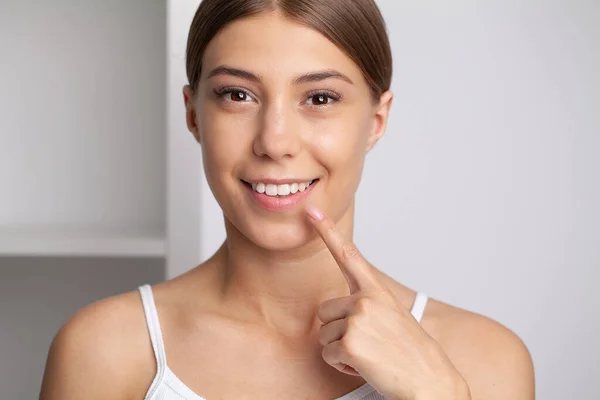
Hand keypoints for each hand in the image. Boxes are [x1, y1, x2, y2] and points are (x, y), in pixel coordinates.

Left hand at [305, 204, 468, 399]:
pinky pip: (327, 354)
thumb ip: (366, 305)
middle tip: (367, 343)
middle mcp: (365, 300)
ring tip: (370, 355)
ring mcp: (357, 320)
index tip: (311, 211)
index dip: (327, 231)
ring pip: (324, 335)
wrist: (431, 382)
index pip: (348, 255)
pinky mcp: (350, 342)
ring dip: (341, 349)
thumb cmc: (411, 352)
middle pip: (325, 312)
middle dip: (338, 331)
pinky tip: (365, 366)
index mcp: (376, 292)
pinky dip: (341, 365)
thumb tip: (337, 310)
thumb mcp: (392, 317)